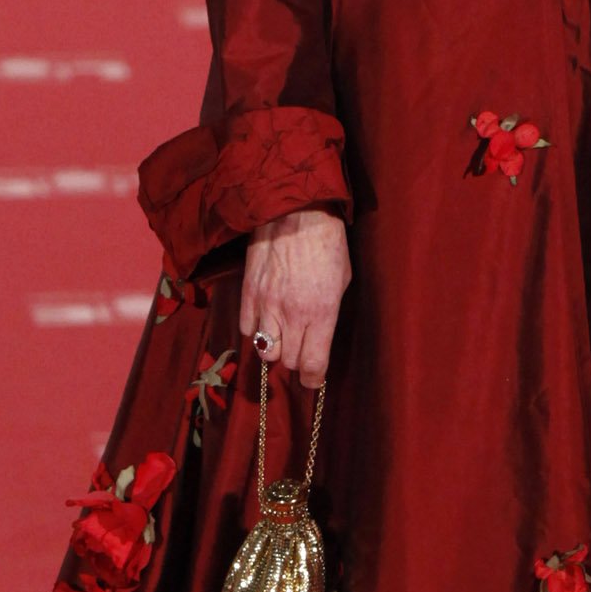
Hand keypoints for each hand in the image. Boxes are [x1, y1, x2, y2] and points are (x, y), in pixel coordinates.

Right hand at [241, 209, 349, 389]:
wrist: (296, 211)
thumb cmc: (328, 243)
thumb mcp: (343, 280)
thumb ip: (329, 313)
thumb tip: (321, 335)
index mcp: (321, 313)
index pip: (313, 365)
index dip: (314, 379)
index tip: (315, 380)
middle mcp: (292, 314)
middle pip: (289, 361)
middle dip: (298, 360)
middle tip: (302, 349)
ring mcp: (267, 304)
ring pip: (266, 350)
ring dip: (276, 348)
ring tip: (283, 335)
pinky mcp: (248, 293)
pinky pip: (247, 328)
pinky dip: (256, 329)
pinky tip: (266, 318)